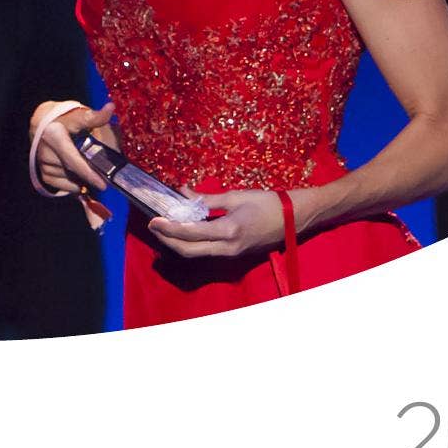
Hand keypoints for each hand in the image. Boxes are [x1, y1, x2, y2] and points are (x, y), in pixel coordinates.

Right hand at [29, 100, 116, 195]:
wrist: (42, 123)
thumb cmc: (64, 118)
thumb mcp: (78, 115)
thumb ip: (95, 116)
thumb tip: (111, 108)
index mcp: (54, 135)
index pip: (72, 159)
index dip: (88, 173)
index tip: (103, 184)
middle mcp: (45, 151)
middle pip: (72, 170)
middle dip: (89, 177)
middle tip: (106, 182)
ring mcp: (42, 163)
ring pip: (67, 178)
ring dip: (82, 180)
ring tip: (93, 174)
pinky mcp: (42, 172)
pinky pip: (61, 185)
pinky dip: (72, 185)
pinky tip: (81, 180)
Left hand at [147, 188, 288, 260]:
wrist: (293, 219)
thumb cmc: (267, 203)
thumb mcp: (235, 196)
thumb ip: (207, 198)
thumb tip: (184, 193)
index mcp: (228, 230)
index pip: (190, 233)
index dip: (169, 228)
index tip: (154, 220)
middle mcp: (227, 248)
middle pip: (189, 251)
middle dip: (168, 240)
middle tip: (154, 226)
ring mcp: (231, 254)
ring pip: (197, 254)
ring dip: (178, 244)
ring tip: (165, 229)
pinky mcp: (234, 255)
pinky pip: (207, 252)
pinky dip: (192, 244)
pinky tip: (185, 232)